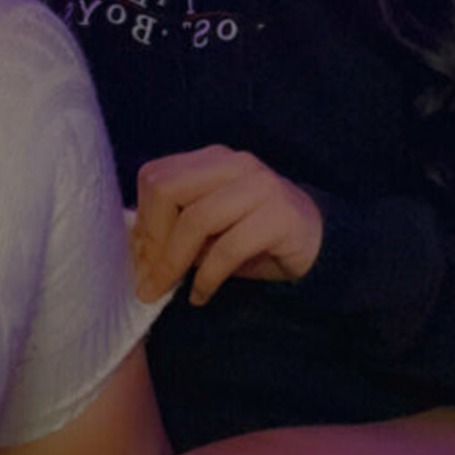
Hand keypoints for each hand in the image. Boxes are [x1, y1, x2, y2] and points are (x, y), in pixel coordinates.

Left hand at [129, 145, 323, 307]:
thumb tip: (136, 252)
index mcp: (211, 160)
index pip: (156, 176)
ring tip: (166, 290)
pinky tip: (200, 295)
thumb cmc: (254, 235)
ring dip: (173, 263)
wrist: (317, 241)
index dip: (142, 219)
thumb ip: (176, 227)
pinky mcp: (279, 217)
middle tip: (149, 278)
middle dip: (152, 240)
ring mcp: (259, 186)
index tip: (141, 258)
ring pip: (196, 219)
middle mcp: (234, 164)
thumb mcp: (210, 228)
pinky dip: (207, 278)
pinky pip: (228, 249)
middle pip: (168, 190)